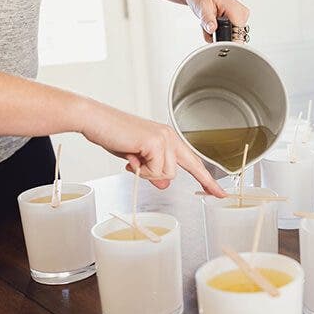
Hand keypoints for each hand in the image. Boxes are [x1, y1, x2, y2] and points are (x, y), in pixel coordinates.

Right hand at [81, 101, 225, 196]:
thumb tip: (164, 184)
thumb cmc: (112, 135)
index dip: (207, 179)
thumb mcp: (137, 159)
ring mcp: (164, 139)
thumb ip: (153, 170)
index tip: (219, 193)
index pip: (192, 162)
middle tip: (210, 190)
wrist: (94, 120)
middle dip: (194, 180)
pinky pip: (155, 171)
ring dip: (148, 173)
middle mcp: (169, 136)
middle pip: (186, 168)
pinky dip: (141, 170)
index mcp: (168, 138)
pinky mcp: (156, 142)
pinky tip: (131, 156)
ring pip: (168, 174)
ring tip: (133, 160)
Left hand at [184, 0, 249, 41]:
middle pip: (234, 38)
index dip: (225, 39)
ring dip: (216, 34)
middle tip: (209, 25)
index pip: (238, 35)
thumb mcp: (201, 6)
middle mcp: (241, 14)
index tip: (214, 34)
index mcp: (236, 9)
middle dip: (219, 37)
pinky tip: (212, 24)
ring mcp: (239, 19)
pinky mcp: (236, 22)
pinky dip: (216, 33)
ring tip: (209, 22)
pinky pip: (227, 35)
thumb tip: (212, 29)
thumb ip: (207, 19)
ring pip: (229, 38)